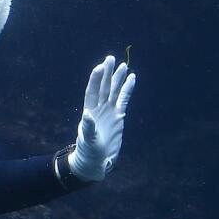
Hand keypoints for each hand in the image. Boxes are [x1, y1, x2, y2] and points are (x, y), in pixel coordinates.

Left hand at [71, 56, 135, 181]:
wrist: (97, 160)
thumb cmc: (89, 151)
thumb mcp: (88, 139)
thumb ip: (88, 127)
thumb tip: (86, 115)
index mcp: (89, 112)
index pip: (92, 91)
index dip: (95, 79)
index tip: (100, 67)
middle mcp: (99, 108)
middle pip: (104, 87)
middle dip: (107, 74)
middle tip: (111, 58)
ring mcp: (109, 111)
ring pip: (114, 91)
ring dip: (118, 79)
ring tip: (123, 65)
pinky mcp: (118, 117)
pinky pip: (123, 100)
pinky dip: (127, 90)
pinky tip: (132, 79)